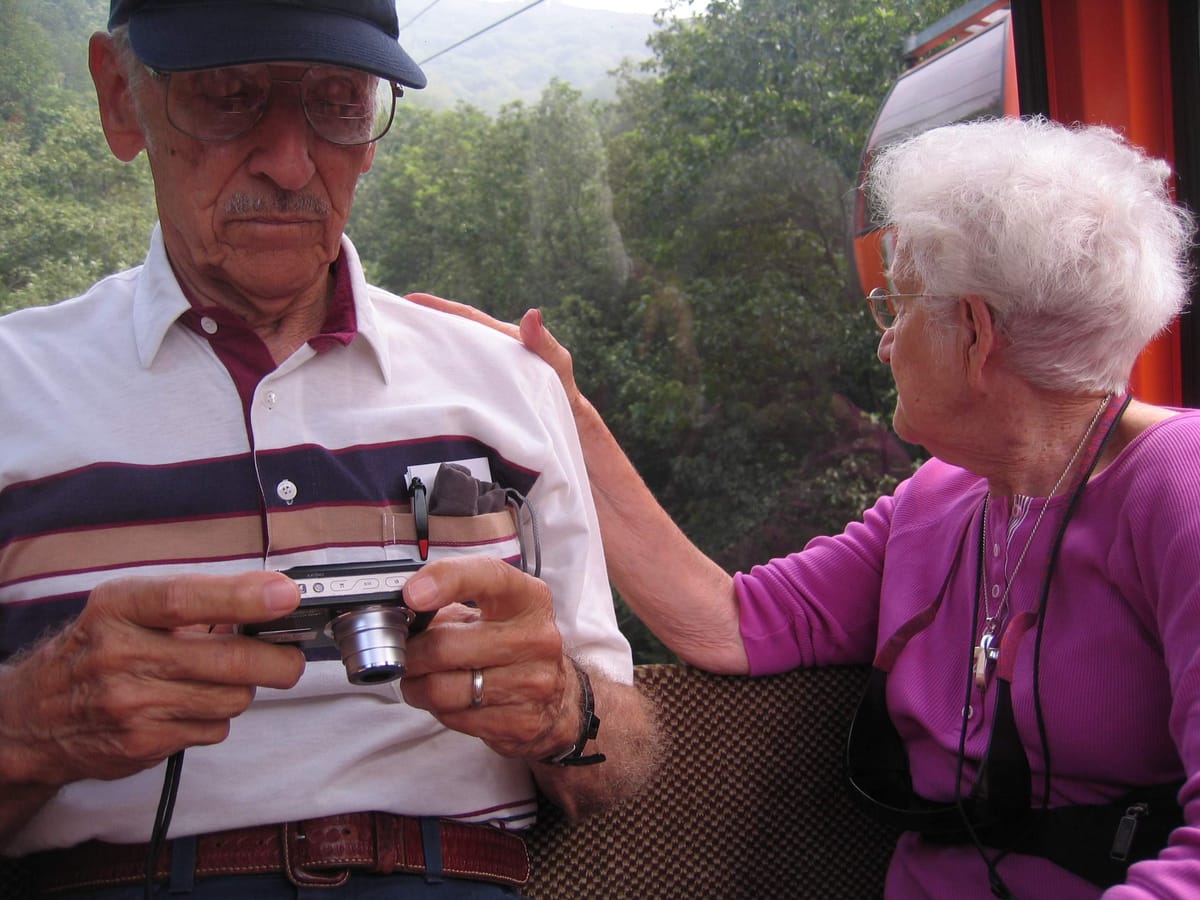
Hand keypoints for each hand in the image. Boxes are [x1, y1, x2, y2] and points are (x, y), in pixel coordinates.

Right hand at [1, 573, 304, 786]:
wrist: (35, 718)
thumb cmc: (97, 650)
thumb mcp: (128, 609)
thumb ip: (193, 602)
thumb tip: (269, 599)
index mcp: (120, 608)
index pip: (185, 598)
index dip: (242, 596)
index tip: (286, 596)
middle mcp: (122, 654)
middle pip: (227, 659)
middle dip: (278, 659)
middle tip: (293, 656)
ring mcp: (132, 704)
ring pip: (231, 698)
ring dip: (242, 688)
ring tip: (221, 678)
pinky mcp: (143, 744)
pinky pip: (214, 729)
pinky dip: (217, 717)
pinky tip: (192, 706)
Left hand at [398, 556, 579, 760]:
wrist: (557, 699)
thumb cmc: (512, 647)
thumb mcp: (491, 613)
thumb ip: (450, 605)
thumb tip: (399, 612)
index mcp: (528, 599)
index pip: (488, 576)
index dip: (446, 580)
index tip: (412, 593)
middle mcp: (536, 638)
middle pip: (447, 645)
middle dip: (411, 654)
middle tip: (404, 655)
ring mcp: (533, 682)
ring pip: (443, 689)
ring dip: (418, 686)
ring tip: (420, 680)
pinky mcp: (521, 721)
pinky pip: (455, 718)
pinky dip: (440, 710)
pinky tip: (451, 700)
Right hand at [404, 293, 581, 409]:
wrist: (566, 425)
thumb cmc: (563, 390)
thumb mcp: (557, 366)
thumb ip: (545, 344)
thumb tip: (531, 314)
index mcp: (502, 340)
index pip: (468, 319)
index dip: (441, 308)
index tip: (411, 300)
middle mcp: (488, 354)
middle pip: (452, 336)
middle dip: (422, 326)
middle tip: (389, 322)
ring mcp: (482, 375)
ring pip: (450, 359)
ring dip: (425, 353)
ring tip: (391, 353)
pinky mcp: (480, 395)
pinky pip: (454, 383)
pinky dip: (435, 381)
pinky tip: (415, 390)